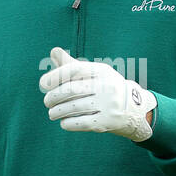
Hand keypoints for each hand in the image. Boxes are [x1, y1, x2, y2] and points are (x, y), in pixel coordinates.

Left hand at [39, 47, 156, 141]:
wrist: (132, 108)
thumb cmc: (104, 87)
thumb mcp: (93, 73)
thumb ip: (72, 64)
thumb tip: (53, 51)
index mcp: (101, 71)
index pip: (73, 69)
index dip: (55, 76)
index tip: (43, 84)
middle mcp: (107, 86)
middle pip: (71, 90)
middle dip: (53, 97)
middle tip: (47, 102)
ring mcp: (108, 105)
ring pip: (74, 108)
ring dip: (57, 112)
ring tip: (52, 113)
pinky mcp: (107, 122)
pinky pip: (81, 123)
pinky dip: (67, 123)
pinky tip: (63, 122)